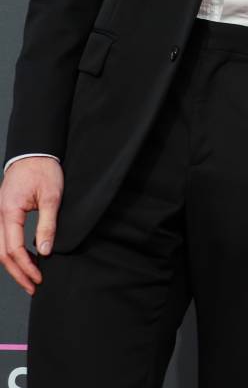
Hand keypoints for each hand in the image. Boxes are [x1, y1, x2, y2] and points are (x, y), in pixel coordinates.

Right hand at [0, 157, 63, 293]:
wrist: (34, 153)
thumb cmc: (43, 170)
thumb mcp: (52, 197)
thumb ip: (47, 224)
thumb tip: (45, 250)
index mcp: (9, 212)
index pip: (14, 249)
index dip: (26, 267)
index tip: (39, 278)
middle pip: (2, 253)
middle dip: (18, 272)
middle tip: (34, 286)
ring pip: (0, 248)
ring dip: (13, 265)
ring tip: (30, 278)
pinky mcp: (4, 213)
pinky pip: (3, 239)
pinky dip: (12, 252)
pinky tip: (27, 259)